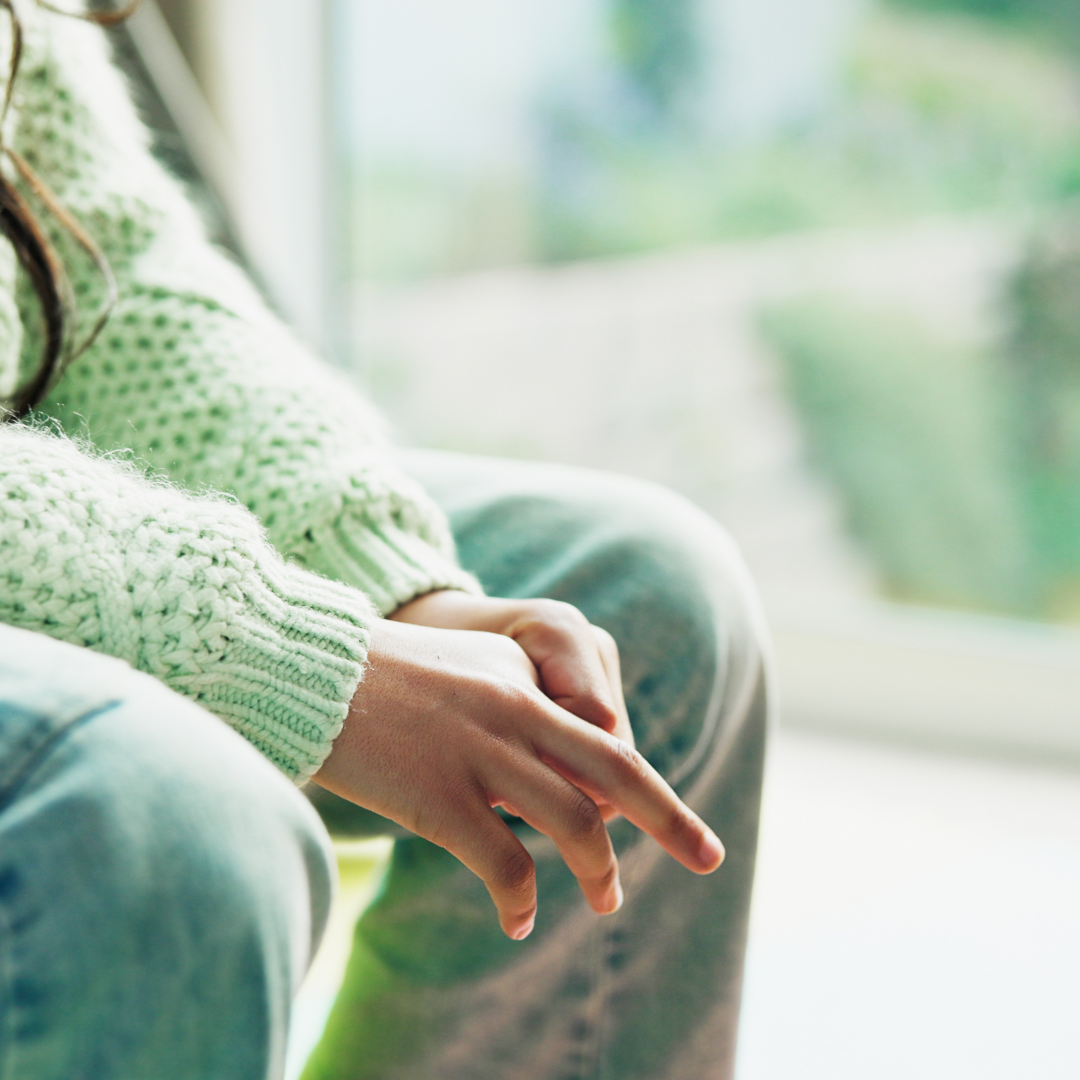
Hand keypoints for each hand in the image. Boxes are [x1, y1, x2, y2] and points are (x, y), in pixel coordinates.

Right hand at [313, 611, 723, 940]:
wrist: (315, 673)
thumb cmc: (391, 675)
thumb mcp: (473, 672)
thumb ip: (523, 705)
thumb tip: (562, 769)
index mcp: (526, 683)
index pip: (605, 740)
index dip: (639, 786)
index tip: (660, 817)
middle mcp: (518, 715)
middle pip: (618, 775)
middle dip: (672, 820)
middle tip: (711, 857)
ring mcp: (483, 757)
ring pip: (574, 825)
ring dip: (601, 873)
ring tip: (608, 903)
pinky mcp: (442, 800)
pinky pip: (505, 865)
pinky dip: (522, 901)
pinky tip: (519, 922)